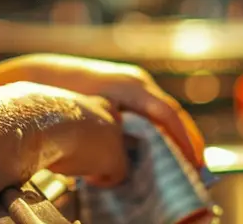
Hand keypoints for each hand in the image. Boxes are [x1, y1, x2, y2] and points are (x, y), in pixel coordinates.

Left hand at [10, 54, 206, 167]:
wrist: (44, 74)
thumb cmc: (64, 93)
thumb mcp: (92, 118)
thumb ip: (113, 140)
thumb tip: (126, 168)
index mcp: (132, 87)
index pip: (168, 114)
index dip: (184, 139)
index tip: (194, 162)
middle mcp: (138, 82)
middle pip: (172, 113)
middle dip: (189, 140)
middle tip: (198, 168)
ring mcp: (134, 83)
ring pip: (164, 112)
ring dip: (178, 135)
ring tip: (187, 161)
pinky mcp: (127, 90)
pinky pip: (152, 110)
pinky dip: (163, 129)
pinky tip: (164, 147)